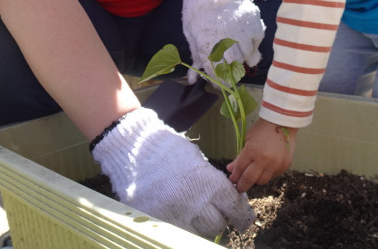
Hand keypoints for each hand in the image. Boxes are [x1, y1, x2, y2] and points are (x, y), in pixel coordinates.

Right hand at [91, 107, 254, 236]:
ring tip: (196, 210)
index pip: (234, 208)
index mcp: (208, 184)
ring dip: (202, 222)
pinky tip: (179, 211)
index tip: (244, 218)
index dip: (241, 214)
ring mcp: (174, 214)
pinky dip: (182, 223)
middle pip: (218, 224)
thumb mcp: (197, 161)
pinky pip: (177, 229)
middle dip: (220, 217)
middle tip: (217, 210)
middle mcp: (194, 203)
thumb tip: (227, 200)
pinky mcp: (156, 220)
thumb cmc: (168, 149)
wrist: (134, 146)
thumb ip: (213, 183)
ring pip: (199, 231)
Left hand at [182, 0, 264, 84]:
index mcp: (208, 45)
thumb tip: (193, 80)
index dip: (217, 80)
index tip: (217, 81)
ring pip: (248, 57)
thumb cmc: (198, 10)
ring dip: (242, 58)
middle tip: (227, 68)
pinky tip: (245, 40)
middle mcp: (228, 42)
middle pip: (234, 68)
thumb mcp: (192, 34)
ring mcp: (244, 33)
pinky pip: (258, 43)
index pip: (217, 74)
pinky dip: (253, 45)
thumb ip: (196, 57)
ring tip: (235, 51)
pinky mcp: (255, 24)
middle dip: (230, 72)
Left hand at [227, 118, 296, 192]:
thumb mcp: (247, 140)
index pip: (240, 169)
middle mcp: (265, 160)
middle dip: (242, 185)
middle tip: (239, 187)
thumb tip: (230, 170)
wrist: (283, 123)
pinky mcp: (285, 166)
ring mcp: (276, 164)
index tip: (232, 180)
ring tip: (253, 175)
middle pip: (250, 179)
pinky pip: (273, 176)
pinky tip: (265, 168)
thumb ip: (239, 157)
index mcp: (252, 151)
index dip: (235, 176)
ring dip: (255, 180)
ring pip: (262, 181)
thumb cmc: (262, 130)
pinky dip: (267, 174)